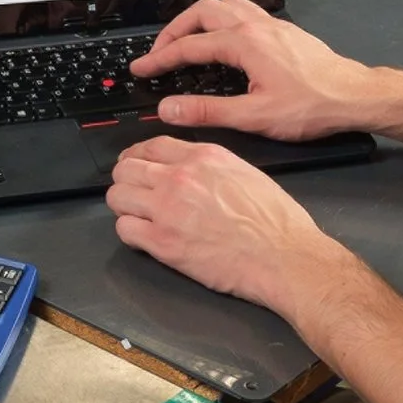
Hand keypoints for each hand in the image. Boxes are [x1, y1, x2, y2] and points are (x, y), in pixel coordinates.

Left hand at [105, 135, 359, 319]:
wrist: (284, 257)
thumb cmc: (276, 222)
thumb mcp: (245, 173)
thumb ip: (211, 166)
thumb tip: (190, 170)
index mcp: (203, 157)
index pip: (150, 145)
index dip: (136, 156)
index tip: (134, 164)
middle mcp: (180, 178)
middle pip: (127, 169)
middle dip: (127, 181)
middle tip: (133, 193)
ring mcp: (168, 210)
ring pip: (118, 197)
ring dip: (124, 206)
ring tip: (136, 215)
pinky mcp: (163, 243)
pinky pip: (124, 229)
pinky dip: (130, 232)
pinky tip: (144, 237)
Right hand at [127, 0, 369, 138]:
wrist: (354, 97)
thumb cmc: (313, 105)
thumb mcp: (254, 116)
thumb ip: (208, 111)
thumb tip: (171, 108)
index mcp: (245, 43)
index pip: (189, 46)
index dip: (160, 58)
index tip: (143, 69)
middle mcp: (256, 27)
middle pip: (201, 12)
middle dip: (174, 30)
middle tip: (160, 52)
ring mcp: (272, 25)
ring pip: (224, 4)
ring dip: (199, 18)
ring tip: (186, 38)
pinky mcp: (284, 32)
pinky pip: (244, 11)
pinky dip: (223, 19)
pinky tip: (224, 38)